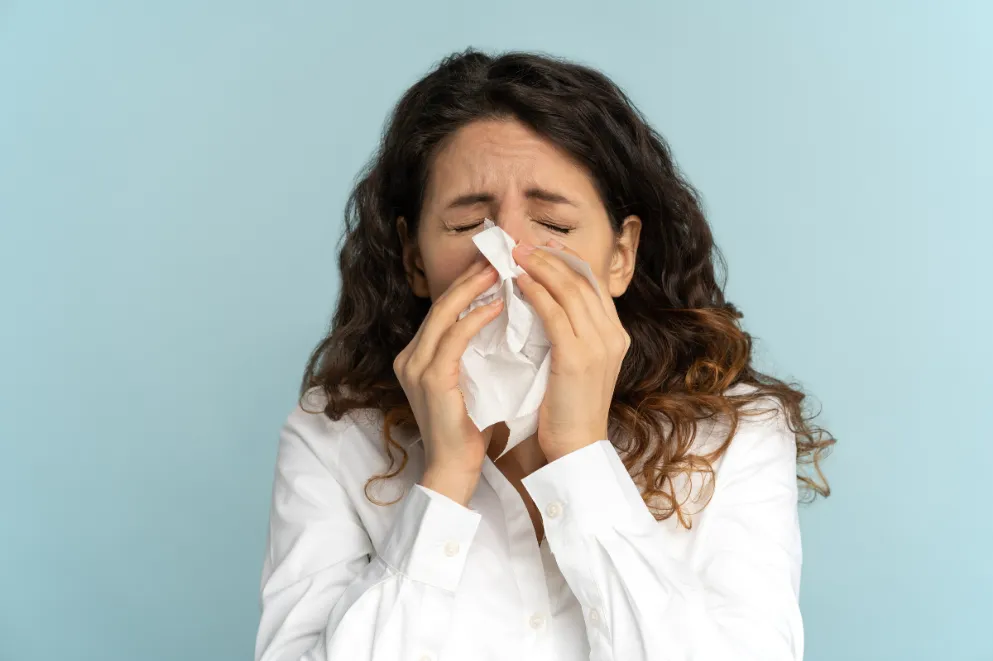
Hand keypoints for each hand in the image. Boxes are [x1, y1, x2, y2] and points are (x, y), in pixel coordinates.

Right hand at [393, 259, 503, 505]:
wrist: (453, 470)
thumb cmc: (469, 430)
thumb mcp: (470, 381)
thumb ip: (474, 353)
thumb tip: (500, 319)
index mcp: (416, 357)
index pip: (444, 310)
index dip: (467, 284)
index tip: (494, 264)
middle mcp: (410, 357)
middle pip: (441, 305)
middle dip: (471, 277)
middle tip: (499, 255)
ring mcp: (415, 367)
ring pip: (445, 315)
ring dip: (474, 289)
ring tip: (502, 270)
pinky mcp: (429, 379)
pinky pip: (454, 339)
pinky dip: (476, 318)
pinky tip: (498, 304)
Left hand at [512, 240, 630, 461]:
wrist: (575, 449)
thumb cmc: (568, 411)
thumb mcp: (576, 365)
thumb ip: (569, 334)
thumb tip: (544, 304)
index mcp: (615, 335)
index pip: (593, 284)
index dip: (567, 260)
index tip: (542, 244)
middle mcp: (613, 335)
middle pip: (583, 279)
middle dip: (550, 256)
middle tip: (521, 243)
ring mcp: (599, 345)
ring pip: (570, 290)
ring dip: (541, 267)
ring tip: (515, 255)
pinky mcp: (578, 358)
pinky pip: (555, 314)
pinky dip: (536, 293)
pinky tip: (518, 283)